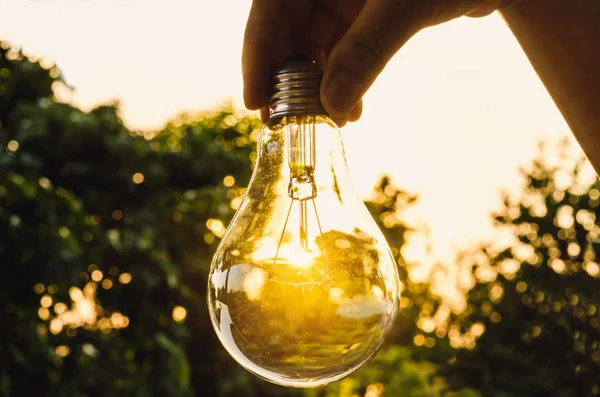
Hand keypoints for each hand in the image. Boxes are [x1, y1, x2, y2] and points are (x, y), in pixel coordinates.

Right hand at [242, 0, 513, 125]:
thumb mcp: (404, 7)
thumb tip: (331, 108)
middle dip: (287, 78)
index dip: (258, 53)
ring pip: (314, 46)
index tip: (256, 100)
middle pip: (286, 30)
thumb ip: (366, 53)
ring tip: (327, 120)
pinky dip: (343, 81)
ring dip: (318, 87)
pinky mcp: (364, 14)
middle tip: (286, 121)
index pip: (270, 7)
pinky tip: (351, 109)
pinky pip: (341, 52)